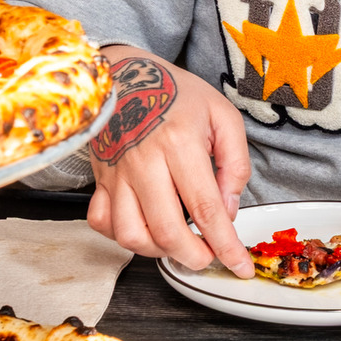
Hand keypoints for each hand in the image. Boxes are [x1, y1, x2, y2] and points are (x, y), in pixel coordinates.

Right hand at [85, 49, 253, 274]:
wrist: (125, 73)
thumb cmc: (176, 93)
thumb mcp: (223, 116)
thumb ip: (235, 163)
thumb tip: (228, 209)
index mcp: (181, 144)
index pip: (206, 209)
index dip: (225, 246)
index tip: (239, 267)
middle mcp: (145, 162)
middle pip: (166, 231)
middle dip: (193, 257)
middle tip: (209, 258)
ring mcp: (118, 173)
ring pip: (130, 235)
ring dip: (158, 252)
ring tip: (178, 244)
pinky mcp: (100, 178)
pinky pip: (102, 222)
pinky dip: (122, 237)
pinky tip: (144, 229)